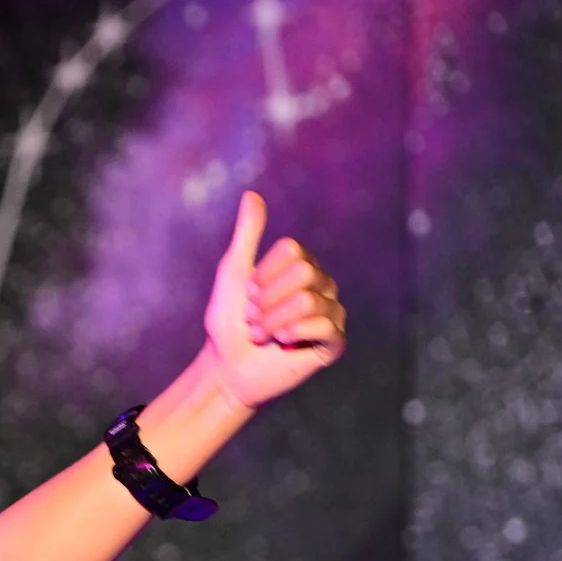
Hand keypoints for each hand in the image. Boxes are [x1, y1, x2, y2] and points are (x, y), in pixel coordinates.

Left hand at [202, 190, 347, 408]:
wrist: (227, 367)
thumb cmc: (229, 322)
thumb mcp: (234, 271)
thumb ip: (247, 234)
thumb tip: (252, 194)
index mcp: (302, 265)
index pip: (293, 251)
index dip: (263, 275)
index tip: (249, 294)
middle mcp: (322, 285)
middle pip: (304, 273)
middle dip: (267, 300)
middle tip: (255, 318)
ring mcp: (331, 313)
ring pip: (309, 301)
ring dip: (272, 321)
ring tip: (263, 334)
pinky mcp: (334, 342)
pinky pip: (325, 325)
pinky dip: (294, 334)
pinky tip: (284, 344)